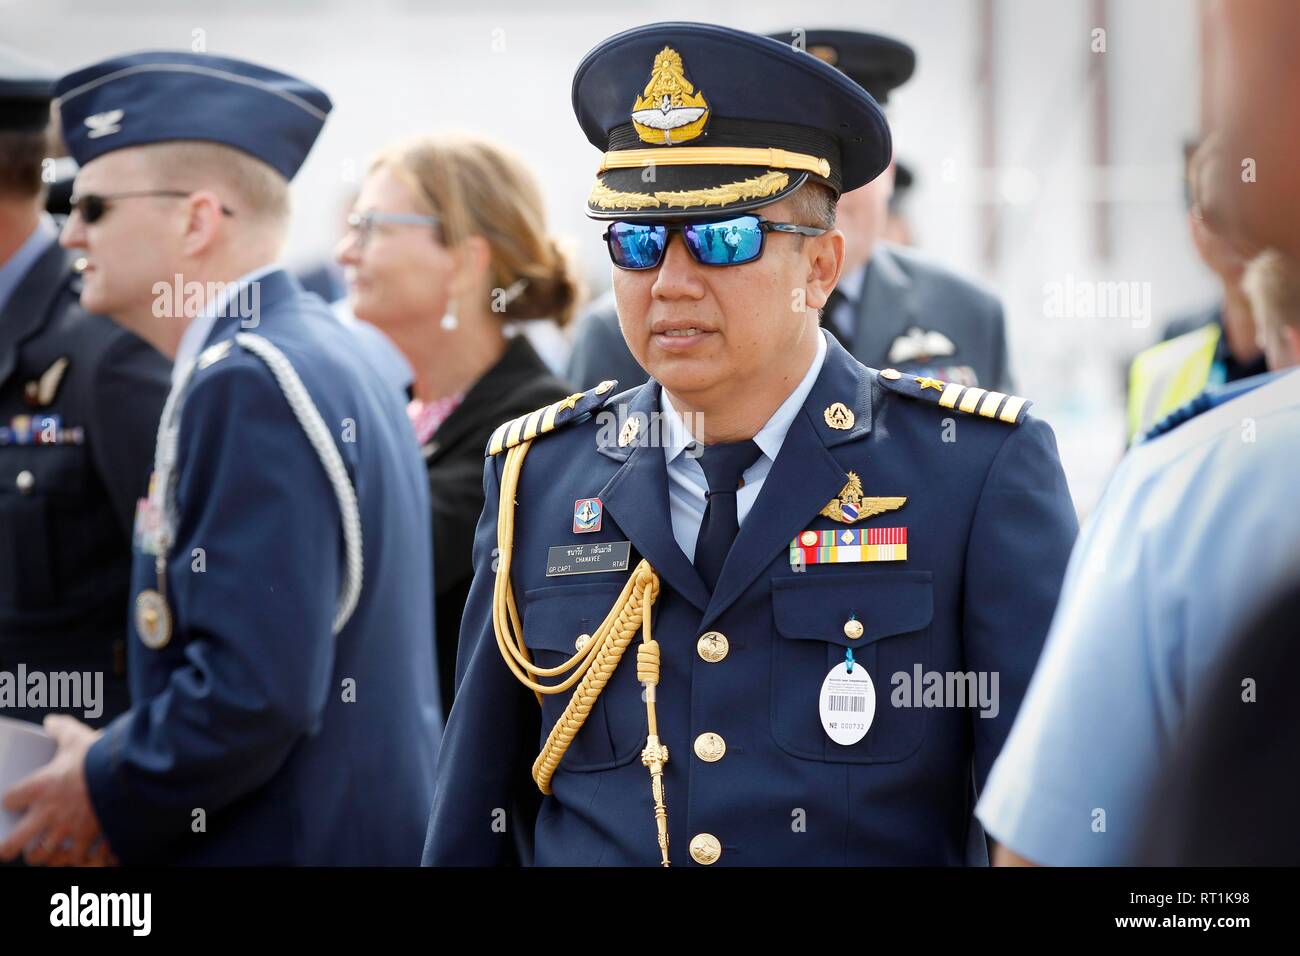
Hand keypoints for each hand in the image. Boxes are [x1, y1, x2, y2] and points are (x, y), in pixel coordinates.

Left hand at [0, 715, 113, 865]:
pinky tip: (77, 854)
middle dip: (8, 847)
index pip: (9, 799)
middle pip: (13, 843)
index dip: (10, 801)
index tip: (14, 801)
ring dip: (42, 854)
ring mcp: (67, 829)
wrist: (130, 775)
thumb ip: (62, 729)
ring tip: (45, 850)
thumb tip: (51, 721)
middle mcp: (47, 813)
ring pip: (41, 856)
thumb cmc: (100, 756)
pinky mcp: (88, 839)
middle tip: (9, 847)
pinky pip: (73, 859)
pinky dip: (75, 858)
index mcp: (40, 787)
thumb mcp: (78, 737)